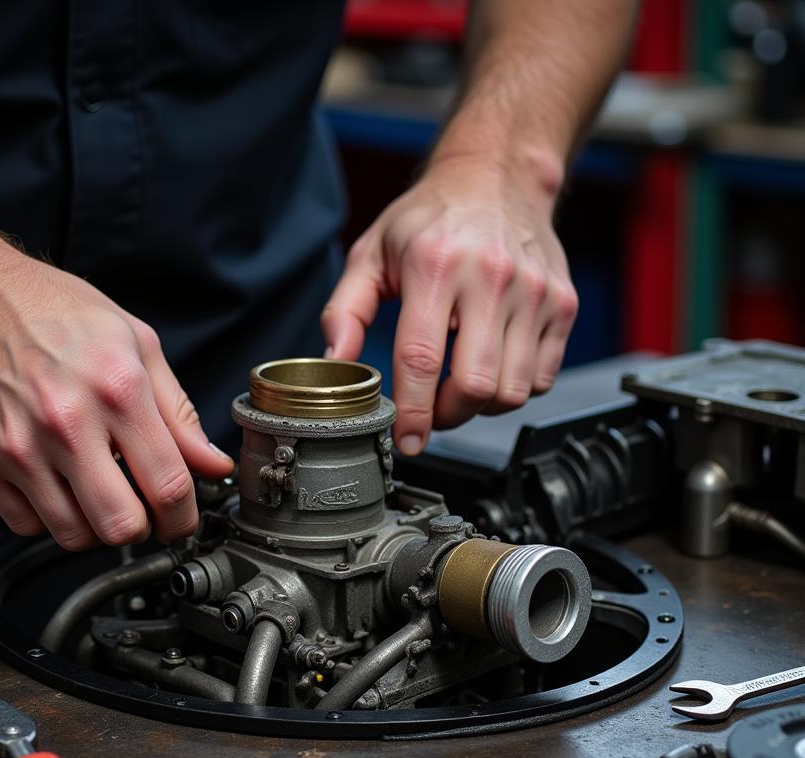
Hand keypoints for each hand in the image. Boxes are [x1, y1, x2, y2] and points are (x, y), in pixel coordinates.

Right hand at [0, 244, 232, 549]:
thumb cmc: (54, 312)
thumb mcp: (136, 343)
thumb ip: (179, 413)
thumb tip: (214, 465)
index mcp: (117, 389)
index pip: (169, 486)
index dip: (183, 518)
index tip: (181, 519)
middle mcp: (67, 422)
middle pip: (122, 526)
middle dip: (141, 528)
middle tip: (139, 510)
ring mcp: (19, 447)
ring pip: (73, 536)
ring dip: (94, 526)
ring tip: (94, 490)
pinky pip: (27, 524)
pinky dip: (47, 517)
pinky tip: (54, 483)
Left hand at [321, 154, 577, 454]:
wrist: (498, 178)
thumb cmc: (431, 219)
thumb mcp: (372, 253)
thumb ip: (346, 310)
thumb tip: (334, 362)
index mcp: (435, 265)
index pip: (422, 360)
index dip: (413, 412)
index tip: (406, 439)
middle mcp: (491, 278)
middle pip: (476, 386)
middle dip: (448, 416)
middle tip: (431, 412)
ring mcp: (535, 293)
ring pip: (513, 391)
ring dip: (482, 407)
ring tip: (460, 389)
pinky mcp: (563, 304)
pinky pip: (543, 378)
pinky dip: (516, 389)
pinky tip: (493, 367)